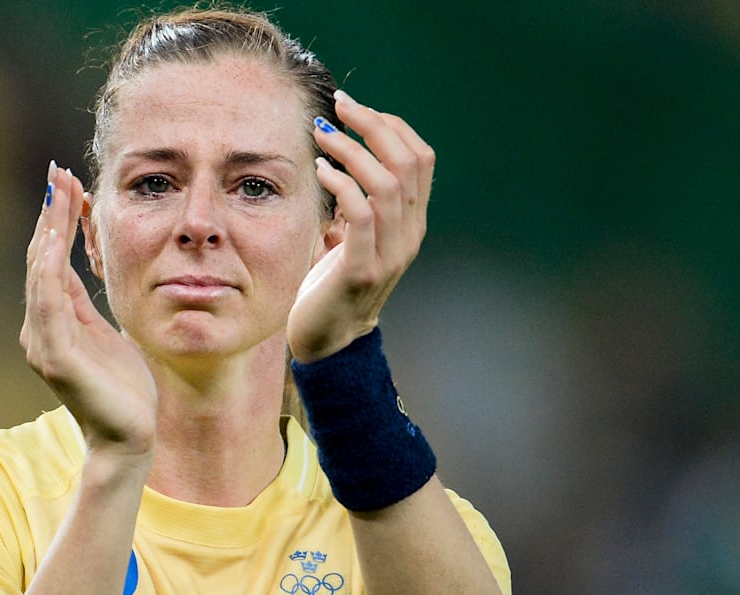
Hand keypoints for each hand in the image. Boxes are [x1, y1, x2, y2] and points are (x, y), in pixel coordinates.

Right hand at [21, 163, 157, 461]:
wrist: (130, 438)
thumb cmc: (124, 388)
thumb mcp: (106, 332)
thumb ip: (85, 303)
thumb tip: (77, 265)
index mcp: (52, 322)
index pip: (49, 261)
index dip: (56, 221)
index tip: (66, 181)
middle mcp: (38, 330)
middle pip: (39, 260)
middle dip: (50, 215)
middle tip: (58, 173)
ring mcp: (43, 345)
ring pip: (40, 276)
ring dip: (48, 232)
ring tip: (58, 195)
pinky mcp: (57, 359)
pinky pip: (49, 305)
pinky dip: (49, 271)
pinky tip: (55, 242)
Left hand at [287, 90, 434, 362]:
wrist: (329, 343)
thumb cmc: (331, 284)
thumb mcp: (352, 237)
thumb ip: (358, 203)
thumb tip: (343, 155)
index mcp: (411, 222)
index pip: (420, 159)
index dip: (391, 126)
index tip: (355, 109)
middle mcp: (409, 235)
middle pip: (407, 162)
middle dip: (372, 125)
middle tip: (338, 107)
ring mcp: (389, 254)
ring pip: (386, 183)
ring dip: (351, 150)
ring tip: (321, 136)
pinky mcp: (360, 270)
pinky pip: (360, 215)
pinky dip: (340, 184)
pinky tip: (319, 171)